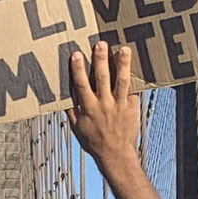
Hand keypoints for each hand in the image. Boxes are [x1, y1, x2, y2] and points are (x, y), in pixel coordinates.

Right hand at [66, 41, 140, 162]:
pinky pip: (133, 90)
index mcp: (89, 108)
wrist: (116, 155)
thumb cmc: (94, 142)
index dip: (79, 69)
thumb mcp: (76, 128)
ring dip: (122, 64)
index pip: (82, 85)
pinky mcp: (132, 107)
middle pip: (102, 78)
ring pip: (121, 81)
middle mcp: (104, 104)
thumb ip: (71, 110)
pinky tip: (135, 65)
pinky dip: (134, 78)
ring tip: (123, 49)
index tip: (76, 54)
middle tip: (100, 44)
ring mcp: (120, 105)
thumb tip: (62, 96)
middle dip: (101, 60)